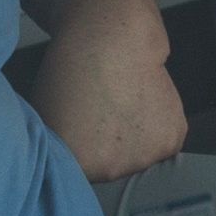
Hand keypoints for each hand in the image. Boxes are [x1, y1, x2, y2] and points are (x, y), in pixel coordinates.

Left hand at [27, 0, 188, 183]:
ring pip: (136, 158)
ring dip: (131, 141)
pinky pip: (160, 143)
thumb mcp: (43, 118)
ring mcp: (146, 156)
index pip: (73, 175)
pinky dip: (154, 128)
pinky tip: (141, 104)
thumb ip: (54, 149)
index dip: (73, 151)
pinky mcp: (172, 138)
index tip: (75, 128)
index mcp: (77, 166)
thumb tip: (60, 162)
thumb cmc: (69, 74)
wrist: (111, 40)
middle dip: (104, 149)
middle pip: (108, 171)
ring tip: (121, 108)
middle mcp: (113, 169)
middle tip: (99, 116)